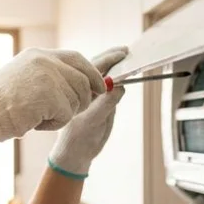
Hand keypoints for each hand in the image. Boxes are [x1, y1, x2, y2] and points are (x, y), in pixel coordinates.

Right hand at [0, 48, 109, 159]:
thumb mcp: (24, 80)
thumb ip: (49, 77)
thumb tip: (82, 84)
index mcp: (38, 55)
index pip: (76, 58)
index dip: (91, 73)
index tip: (101, 86)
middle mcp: (45, 60)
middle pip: (83, 80)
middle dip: (84, 99)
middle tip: (69, 111)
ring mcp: (49, 76)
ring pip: (78, 99)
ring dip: (63, 114)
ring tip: (39, 116)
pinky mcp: (51, 95)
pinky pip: (68, 114)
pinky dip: (54, 124)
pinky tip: (35, 122)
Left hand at [47, 47, 128, 178]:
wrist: (76, 153)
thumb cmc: (80, 137)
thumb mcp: (93, 121)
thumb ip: (106, 104)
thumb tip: (120, 86)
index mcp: (79, 89)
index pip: (95, 68)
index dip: (109, 59)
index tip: (122, 53)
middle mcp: (86, 89)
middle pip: (99, 68)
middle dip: (113, 58)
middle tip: (126, 50)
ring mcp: (94, 95)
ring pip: (105, 76)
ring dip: (116, 66)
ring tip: (127, 56)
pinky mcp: (103, 103)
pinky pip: (111, 87)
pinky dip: (119, 79)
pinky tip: (126, 75)